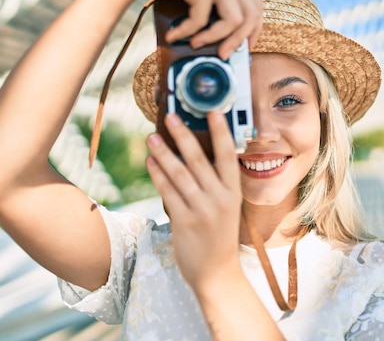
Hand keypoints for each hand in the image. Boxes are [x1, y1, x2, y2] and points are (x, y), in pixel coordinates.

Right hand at [116, 0, 262, 58]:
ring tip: (195, 44)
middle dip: (239, 40)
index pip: (256, 7)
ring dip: (214, 38)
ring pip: (233, 20)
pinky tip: (174, 35)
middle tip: (224, 55)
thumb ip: (213, 9)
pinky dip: (187, 32)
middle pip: (251, 14)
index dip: (253, 30)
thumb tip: (225, 44)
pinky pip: (202, 19)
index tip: (244, 49)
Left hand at [145, 112, 242, 288]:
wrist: (217, 273)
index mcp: (234, 192)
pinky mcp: (184, 222)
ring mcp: (202, 211)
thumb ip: (216, 184)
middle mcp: (220, 199)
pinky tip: (150, 162)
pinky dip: (158, 176)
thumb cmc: (220, 236)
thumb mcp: (228, 207)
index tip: (212, 111)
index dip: (220, 132)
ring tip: (151, 137)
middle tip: (171, 116)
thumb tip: (195, 155)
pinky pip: (168, 193)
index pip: (228, 155)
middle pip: (199, 160)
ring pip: (179, 174)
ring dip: (164, 153)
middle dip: (183, 136)